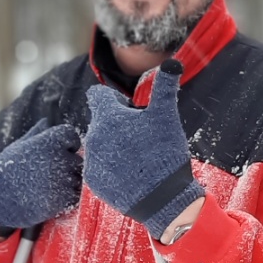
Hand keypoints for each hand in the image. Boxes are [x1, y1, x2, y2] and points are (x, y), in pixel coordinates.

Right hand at [0, 119, 82, 235]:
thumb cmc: (5, 173)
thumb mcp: (17, 148)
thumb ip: (36, 134)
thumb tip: (46, 122)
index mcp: (47, 142)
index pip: (71, 135)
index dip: (68, 142)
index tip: (59, 151)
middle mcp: (57, 158)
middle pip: (78, 159)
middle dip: (69, 165)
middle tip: (51, 173)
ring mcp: (62, 179)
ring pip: (79, 178)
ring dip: (70, 182)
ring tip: (49, 186)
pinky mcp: (64, 199)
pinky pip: (77, 195)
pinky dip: (69, 196)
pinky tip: (53, 196)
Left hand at [82, 60, 205, 240]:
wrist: (163, 200)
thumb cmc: (165, 154)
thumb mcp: (167, 117)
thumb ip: (165, 87)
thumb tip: (171, 62)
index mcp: (107, 117)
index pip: (98, 96)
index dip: (117, 100)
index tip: (133, 112)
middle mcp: (93, 137)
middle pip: (101, 121)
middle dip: (118, 125)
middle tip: (142, 138)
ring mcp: (91, 161)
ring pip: (100, 144)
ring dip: (115, 146)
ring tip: (139, 158)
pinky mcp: (93, 182)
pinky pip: (100, 166)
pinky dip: (113, 167)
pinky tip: (132, 174)